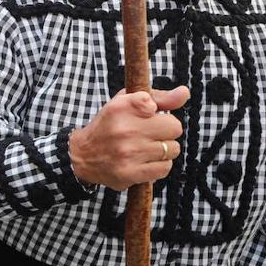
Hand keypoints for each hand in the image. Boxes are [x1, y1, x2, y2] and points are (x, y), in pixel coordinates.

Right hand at [68, 87, 188, 190]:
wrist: (81, 156)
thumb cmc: (108, 126)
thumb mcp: (125, 104)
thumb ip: (158, 98)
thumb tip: (184, 92)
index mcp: (121, 107)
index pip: (156, 102)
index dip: (155, 111)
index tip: (145, 115)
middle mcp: (125, 129)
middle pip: (174, 127)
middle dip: (165, 130)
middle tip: (149, 134)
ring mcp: (129, 153)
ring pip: (172, 149)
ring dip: (162, 149)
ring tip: (145, 149)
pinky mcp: (131, 173)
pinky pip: (165, 168)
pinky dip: (158, 165)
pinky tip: (144, 161)